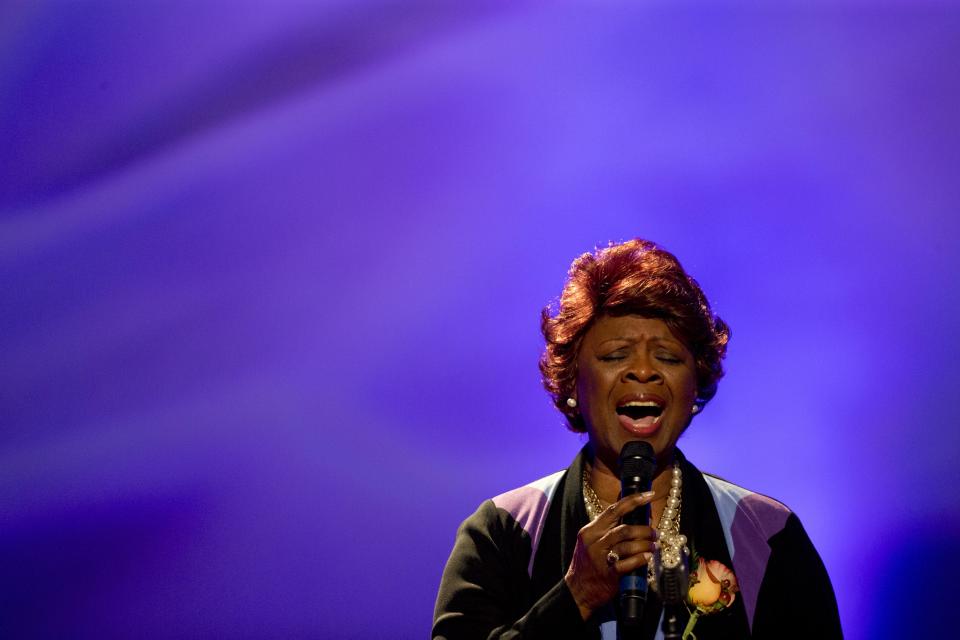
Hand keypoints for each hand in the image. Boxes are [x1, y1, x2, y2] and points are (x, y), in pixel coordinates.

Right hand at [564, 491, 657, 619]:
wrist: (577, 590)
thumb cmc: (588, 564)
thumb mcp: (592, 542)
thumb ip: (610, 530)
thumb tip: (640, 518)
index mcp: (590, 531)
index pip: (614, 510)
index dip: (633, 500)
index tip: (649, 495)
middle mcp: (594, 542)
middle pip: (624, 529)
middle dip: (644, 529)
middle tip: (654, 532)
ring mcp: (600, 558)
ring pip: (628, 545)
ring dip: (645, 544)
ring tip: (653, 546)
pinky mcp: (608, 574)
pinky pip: (628, 563)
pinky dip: (641, 559)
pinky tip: (647, 558)